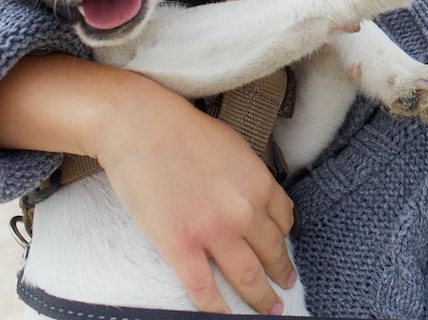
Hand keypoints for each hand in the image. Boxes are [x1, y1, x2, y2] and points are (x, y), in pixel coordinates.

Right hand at [89, 73, 297, 314]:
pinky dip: (216, 309)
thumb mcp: (235, 148)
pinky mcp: (180, 246)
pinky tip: (223, 317)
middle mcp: (244, 211)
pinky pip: (204, 290)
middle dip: (281, 275)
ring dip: (261, 299)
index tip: (284, 252)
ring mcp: (212, 231)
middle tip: (287, 288)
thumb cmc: (183, 132)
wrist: (140, 127)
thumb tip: (258, 204)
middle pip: (272, 253)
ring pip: (247, 277)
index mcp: (259, 184)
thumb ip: (250, 179)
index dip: (286, 241)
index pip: (285, 222)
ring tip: (269, 310)